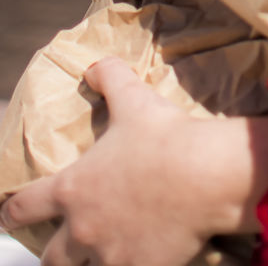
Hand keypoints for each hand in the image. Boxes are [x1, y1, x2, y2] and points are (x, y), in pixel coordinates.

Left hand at [0, 58, 267, 265]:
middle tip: (62, 246)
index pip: (23, 206)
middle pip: (51, 258)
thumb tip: (95, 67)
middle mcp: (83, 229)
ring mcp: (110, 255)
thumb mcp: (134, 100)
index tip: (7, 214)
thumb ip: (111, 79)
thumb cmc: (164, 137)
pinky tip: (144, 255)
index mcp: (73, 189)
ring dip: (92, 262)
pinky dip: (133, 263)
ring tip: (106, 254)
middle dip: (53, 253)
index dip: (11, 211)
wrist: (204, 175)